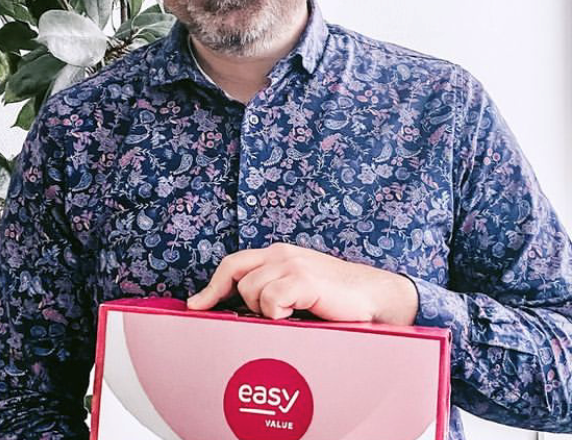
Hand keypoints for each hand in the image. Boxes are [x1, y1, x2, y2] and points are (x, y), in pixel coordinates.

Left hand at [186, 242, 417, 324]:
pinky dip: (279, 313)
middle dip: (241, 302)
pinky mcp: (303, 280)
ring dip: (266, 310)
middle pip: (237, 277)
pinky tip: (298, 314)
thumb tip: (238, 311)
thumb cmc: (335, 298)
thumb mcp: (297, 288)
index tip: (196, 305)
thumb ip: (271, 289)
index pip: (233, 264)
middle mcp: (281, 254)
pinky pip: (271, 300)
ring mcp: (292, 265)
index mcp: (278, 254)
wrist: (375, 296)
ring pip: (251, 291)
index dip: (212, 286)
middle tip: (259, 317)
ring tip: (292, 313)